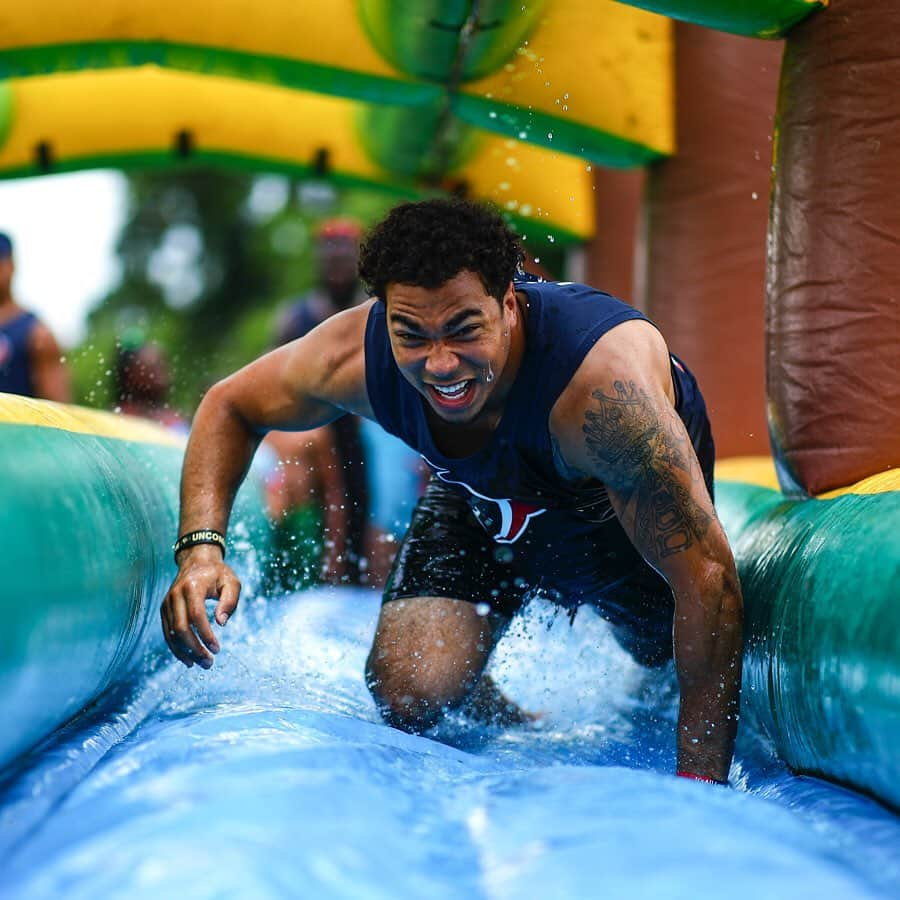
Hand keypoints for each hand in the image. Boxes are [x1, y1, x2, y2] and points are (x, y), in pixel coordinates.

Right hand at [161, 544, 240, 667]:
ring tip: (200, 664)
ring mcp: (167, 603)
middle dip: (194, 648)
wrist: (197, 562)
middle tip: (209, 663)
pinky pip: (168, 632)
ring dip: (185, 652)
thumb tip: (221, 623)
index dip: (206, 635)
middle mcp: (175, 595)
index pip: (196, 615)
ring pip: (171, 633)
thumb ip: (230, 601)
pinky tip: (188, 659)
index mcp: (192, 586)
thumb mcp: (232, 582)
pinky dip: (176, 648)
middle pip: (181, 627)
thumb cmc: (218, 574)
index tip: (217, 649)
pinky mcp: (164, 610)